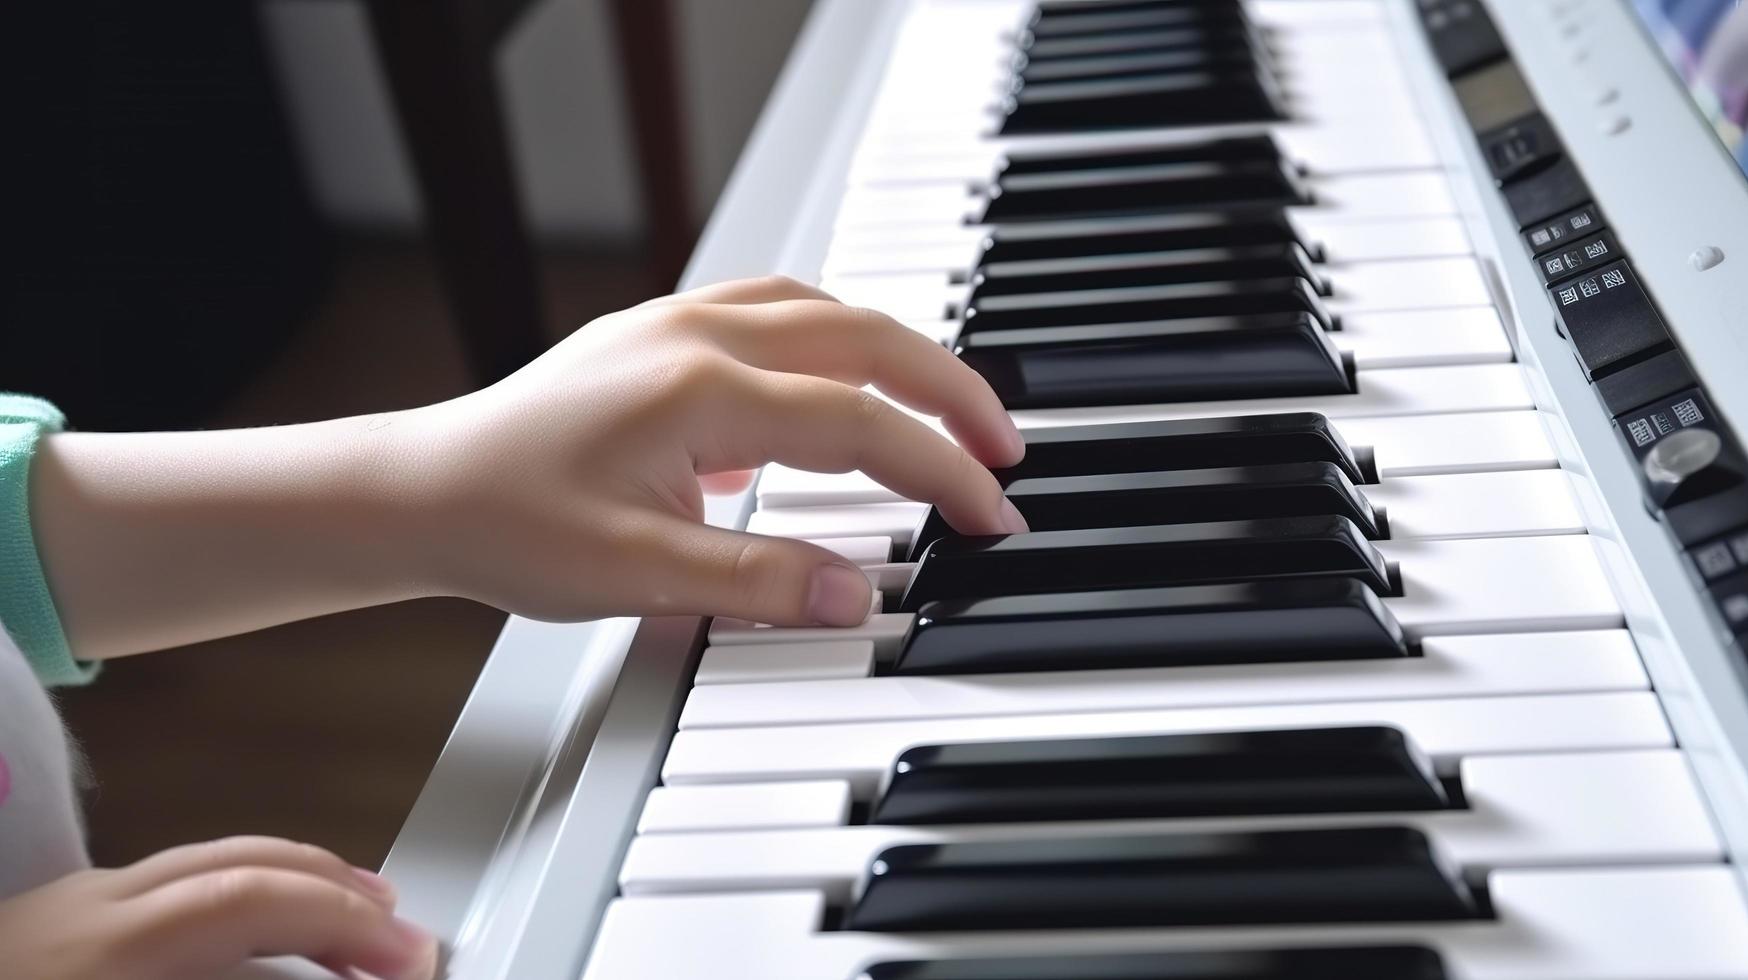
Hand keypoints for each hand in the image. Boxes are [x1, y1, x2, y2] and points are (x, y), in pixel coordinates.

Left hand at [0, 837, 436, 979]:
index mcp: (101, 951)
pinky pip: (165, 889)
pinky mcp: (45, 927)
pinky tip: (252, 942)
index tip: (406, 960)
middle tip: (403, 942)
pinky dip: (236, 899)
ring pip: (202, 864)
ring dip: (292, 885)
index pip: (252, 899)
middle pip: (238, 862)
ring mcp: (60, 913)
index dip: (343, 919)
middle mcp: (84, 913)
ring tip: (353, 923)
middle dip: (336, 891)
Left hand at [31, 276, 1024, 657]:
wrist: (421, 488)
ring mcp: (679, 323)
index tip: (990, 517)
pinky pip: (779, 307)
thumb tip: (855, 595)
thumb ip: (756, 581)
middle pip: (868, 340)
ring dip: (901, 353)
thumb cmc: (507, 523)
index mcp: (703, 389)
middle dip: (951, 391)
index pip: (862, 423)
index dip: (940, 471)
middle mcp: (699, 336)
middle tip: (1004, 448)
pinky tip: (847, 371)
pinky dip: (838, 336)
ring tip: (947, 406)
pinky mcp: (663, 332)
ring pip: (828, 310)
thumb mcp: (636, 573)